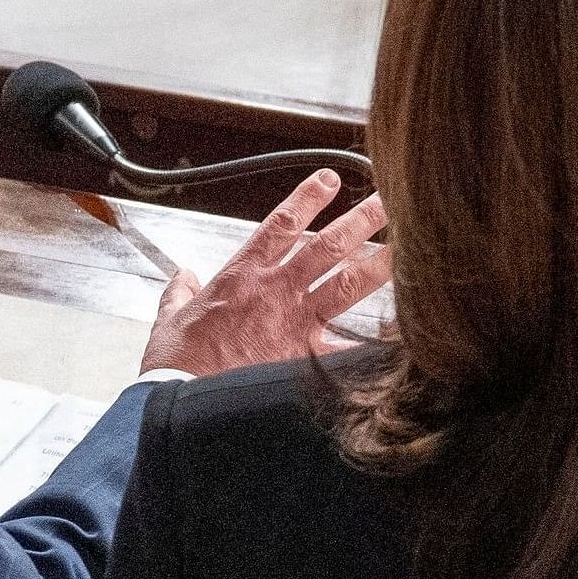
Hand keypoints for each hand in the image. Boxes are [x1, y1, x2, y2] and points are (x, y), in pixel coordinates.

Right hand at [135, 171, 390, 374]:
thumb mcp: (169, 321)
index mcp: (242, 275)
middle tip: (389, 201)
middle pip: (327, 245)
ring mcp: (294, 322)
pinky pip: (346, 347)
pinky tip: (399, 335)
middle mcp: (275, 291)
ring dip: (379, 263)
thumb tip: (182, 280)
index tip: (329, 179)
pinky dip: (372, 342)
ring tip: (408, 247)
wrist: (184, 398)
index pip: (280, 223)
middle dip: (360, 220)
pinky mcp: (304, 357)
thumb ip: (179, 295)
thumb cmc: (178, 362)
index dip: (308, 197)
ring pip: (345, 284)